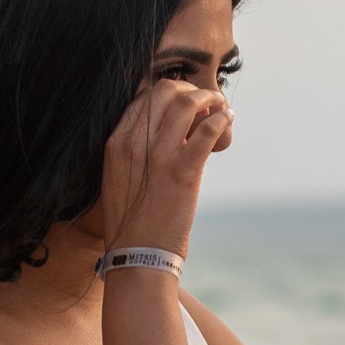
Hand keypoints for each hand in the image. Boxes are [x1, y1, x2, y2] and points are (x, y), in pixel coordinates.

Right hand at [102, 80, 232, 255]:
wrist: (137, 255)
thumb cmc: (132, 221)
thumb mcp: (120, 177)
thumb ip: (135, 151)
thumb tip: (164, 132)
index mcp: (115, 142)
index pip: (144, 97)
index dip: (170, 93)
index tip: (185, 102)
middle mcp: (134, 142)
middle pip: (165, 90)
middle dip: (189, 89)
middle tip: (205, 100)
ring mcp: (159, 155)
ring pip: (187, 102)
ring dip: (210, 98)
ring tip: (220, 106)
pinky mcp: (184, 171)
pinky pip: (208, 129)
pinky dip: (222, 119)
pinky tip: (229, 119)